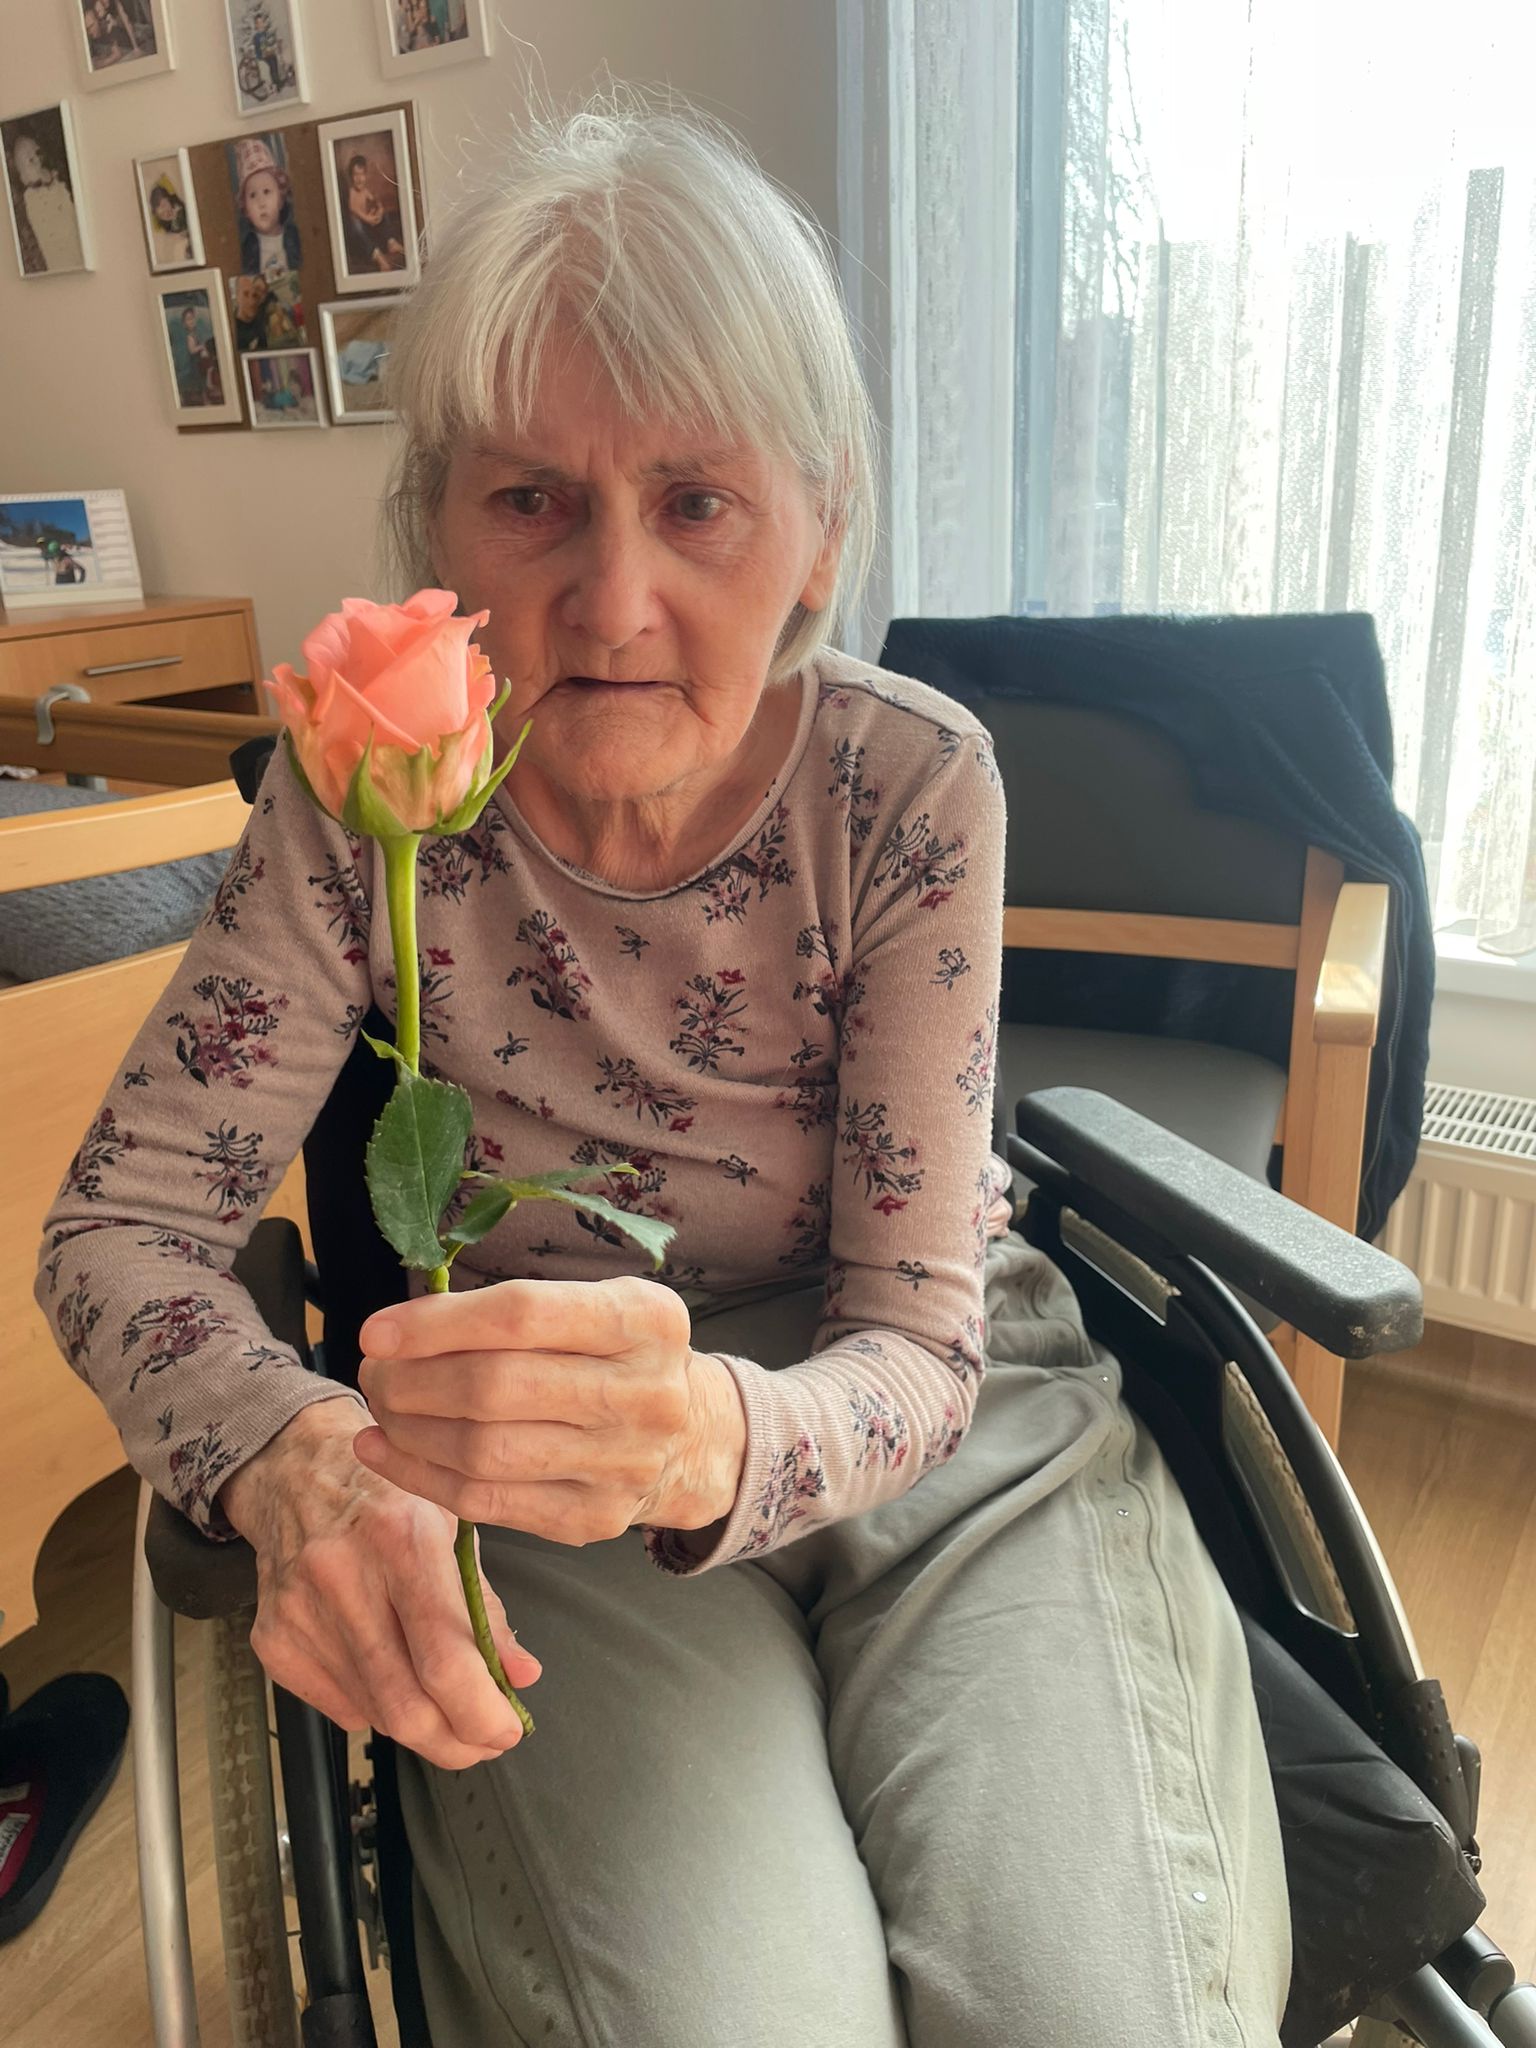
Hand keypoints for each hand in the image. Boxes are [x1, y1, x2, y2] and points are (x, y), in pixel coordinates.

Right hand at [218, 1399, 540, 1769]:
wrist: (296, 1470)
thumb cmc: (386, 1496)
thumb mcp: (451, 1524)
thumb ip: (485, 1605)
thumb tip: (522, 1675)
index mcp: (401, 1536)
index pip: (445, 1657)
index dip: (483, 1712)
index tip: (508, 1729)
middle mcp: (343, 1575)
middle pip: (406, 1705)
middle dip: (458, 1742)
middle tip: (485, 1740)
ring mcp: (300, 1612)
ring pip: (376, 1714)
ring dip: (425, 1730)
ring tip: (450, 1711)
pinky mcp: (273, 1641)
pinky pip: (341, 1706)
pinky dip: (379, 1708)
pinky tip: (394, 1676)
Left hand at [353, 1275, 747, 1546]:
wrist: (687, 1437)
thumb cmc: (615, 1356)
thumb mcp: (593, 1306)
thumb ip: (513, 1312)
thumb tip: (400, 1330)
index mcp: (646, 1321)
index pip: (522, 1315)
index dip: (437, 1324)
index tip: (377, 1331)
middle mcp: (646, 1393)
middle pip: (496, 1387)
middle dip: (413, 1380)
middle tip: (374, 1372)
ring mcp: (624, 1464)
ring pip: (485, 1451)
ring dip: (410, 1429)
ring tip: (381, 1407)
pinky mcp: (594, 1519)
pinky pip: (486, 1503)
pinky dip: (421, 1477)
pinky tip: (386, 1451)